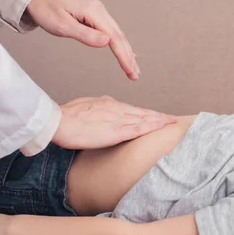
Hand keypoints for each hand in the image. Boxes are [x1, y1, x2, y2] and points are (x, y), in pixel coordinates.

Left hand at [26, 0, 139, 79]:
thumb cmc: (46, 12)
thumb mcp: (62, 26)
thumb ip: (85, 35)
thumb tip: (106, 43)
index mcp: (93, 11)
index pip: (114, 37)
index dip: (123, 56)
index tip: (130, 71)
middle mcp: (100, 10)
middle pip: (120, 37)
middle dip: (128, 57)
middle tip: (135, 76)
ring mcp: (100, 13)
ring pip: (118, 36)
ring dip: (127, 53)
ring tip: (134, 70)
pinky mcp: (97, 17)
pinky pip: (113, 33)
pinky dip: (121, 46)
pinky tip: (128, 54)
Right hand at [52, 96, 177, 149]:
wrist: (58, 121)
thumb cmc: (67, 116)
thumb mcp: (87, 106)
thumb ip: (100, 107)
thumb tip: (108, 104)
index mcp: (110, 105)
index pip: (135, 110)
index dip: (149, 114)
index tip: (160, 117)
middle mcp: (118, 110)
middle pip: (144, 114)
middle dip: (160, 117)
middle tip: (175, 120)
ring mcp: (118, 119)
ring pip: (145, 119)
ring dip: (161, 121)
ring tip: (175, 123)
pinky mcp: (116, 130)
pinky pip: (139, 128)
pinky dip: (153, 127)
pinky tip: (163, 127)